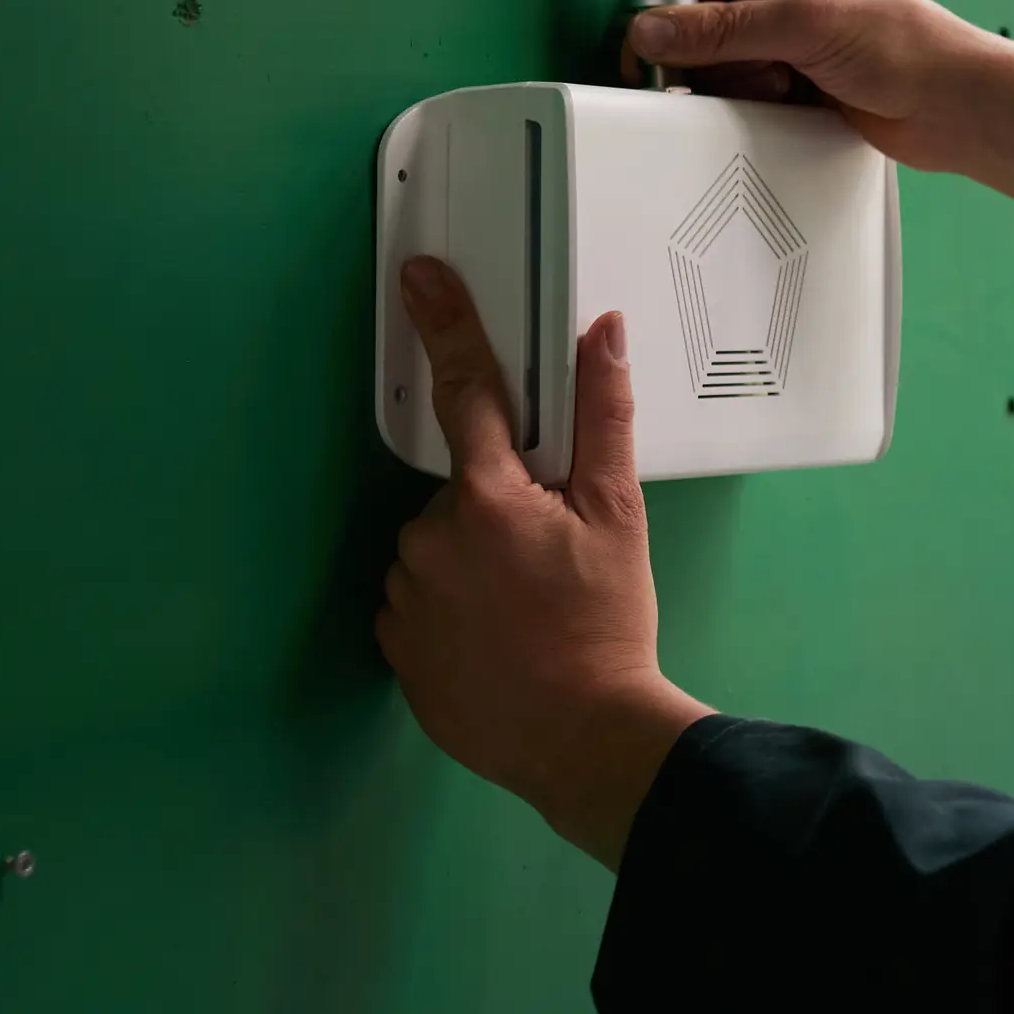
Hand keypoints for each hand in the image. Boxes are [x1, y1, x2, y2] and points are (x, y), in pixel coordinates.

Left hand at [377, 257, 708, 868]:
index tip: (419, 275)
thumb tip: (600, 336)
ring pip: (437, 550)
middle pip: (461, 492)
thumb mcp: (619, 517)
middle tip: (552, 560)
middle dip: (499, 511)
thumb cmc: (606, 627)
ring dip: (473, 564)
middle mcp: (430, 537)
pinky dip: (452, 611)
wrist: (580, 738)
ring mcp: (406, 596)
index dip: (445, 324)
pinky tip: (497, 638)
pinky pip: (418, 604)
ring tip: (528, 609)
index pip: (467, 390)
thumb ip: (603, 420)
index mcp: (488, 496)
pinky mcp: (395, 647)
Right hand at [624, 0, 1002, 176]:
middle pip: (700, 26)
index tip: (643, 47)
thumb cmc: (907, 45)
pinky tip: (778, 113)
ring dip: (731, 89)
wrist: (957, 107)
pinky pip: (744, 99)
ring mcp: (788, 43)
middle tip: (709, 81)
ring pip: (719, 68)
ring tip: (772, 91)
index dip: (664, 9)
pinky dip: (748, 112)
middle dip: (702, 58)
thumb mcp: (806, 24)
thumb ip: (725, 29)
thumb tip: (655, 29)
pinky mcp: (796, 86)